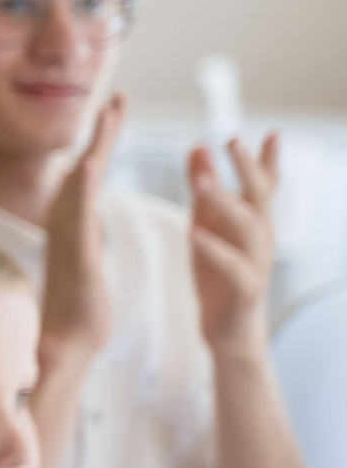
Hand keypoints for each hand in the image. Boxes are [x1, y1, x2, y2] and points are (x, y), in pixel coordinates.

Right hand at [41, 94, 122, 366]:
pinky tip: (89, 167)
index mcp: (77, 224)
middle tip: (117, 99)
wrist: (65, 342)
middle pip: (85, 168)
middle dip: (102, 133)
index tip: (115, 110)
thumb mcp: (85, 262)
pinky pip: (78, 218)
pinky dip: (82, 190)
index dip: (103, 140)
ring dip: (94, 149)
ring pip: (81, 186)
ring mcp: (69, 239)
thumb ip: (84, 237)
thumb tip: (85, 222)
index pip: (91, 173)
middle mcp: (69, 225)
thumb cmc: (79, 308)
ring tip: (107, 117)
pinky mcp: (74, 257)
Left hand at [191, 132, 280, 357]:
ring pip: (249, 229)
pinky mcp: (244, 292)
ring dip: (226, 203)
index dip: (267, 160)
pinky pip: (233, 269)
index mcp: (252, 222)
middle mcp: (260, 240)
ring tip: (203, 182)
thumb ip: (203, 190)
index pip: (264, 185)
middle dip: (248, 169)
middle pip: (260, 198)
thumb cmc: (219, 277)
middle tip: (232, 141)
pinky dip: (215, 251)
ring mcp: (256, 265)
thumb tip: (198, 147)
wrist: (229, 335)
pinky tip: (195, 235)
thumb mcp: (206, 226)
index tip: (273, 132)